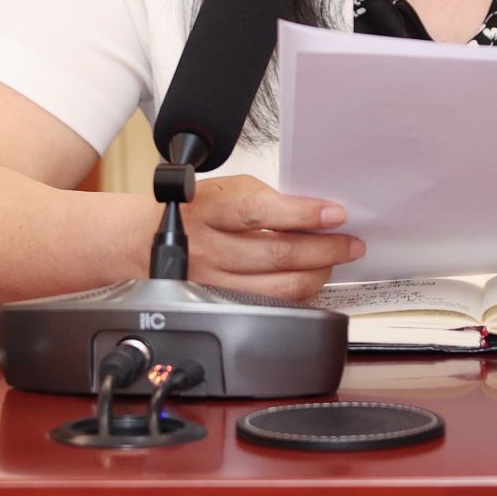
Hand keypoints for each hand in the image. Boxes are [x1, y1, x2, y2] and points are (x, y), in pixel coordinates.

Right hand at [181, 175, 362, 300]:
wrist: (146, 242)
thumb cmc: (197, 211)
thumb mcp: (228, 190)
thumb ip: (268, 199)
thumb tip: (316, 213)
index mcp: (211, 210)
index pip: (259, 212)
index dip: (302, 214)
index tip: (335, 214)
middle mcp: (210, 249)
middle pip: (276, 255)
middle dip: (323, 250)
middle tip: (350, 243)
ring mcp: (214, 282)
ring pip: (277, 288)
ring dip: (316, 274)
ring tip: (334, 260)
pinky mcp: (220, 305)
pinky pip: (269, 306)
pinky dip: (298, 295)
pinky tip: (311, 281)